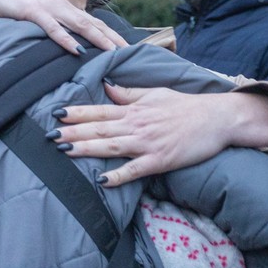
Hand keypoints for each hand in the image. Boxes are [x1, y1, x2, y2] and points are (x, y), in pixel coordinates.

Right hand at [0, 0, 126, 53]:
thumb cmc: (10, 5)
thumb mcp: (35, 17)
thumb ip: (50, 27)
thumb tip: (64, 44)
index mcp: (62, 7)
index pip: (92, 23)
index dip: (110, 35)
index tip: (126, 49)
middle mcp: (60, 5)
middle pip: (92, 24)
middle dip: (112, 39)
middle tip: (130, 54)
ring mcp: (47, 7)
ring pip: (78, 25)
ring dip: (97, 39)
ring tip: (113, 52)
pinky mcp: (32, 12)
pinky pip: (52, 28)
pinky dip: (65, 39)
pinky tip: (76, 50)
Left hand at [51, 84, 267, 186]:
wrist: (218, 118)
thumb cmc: (186, 106)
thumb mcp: (155, 93)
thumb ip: (129, 94)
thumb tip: (106, 87)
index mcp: (134, 110)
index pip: (99, 110)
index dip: (77, 113)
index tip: (56, 114)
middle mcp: (137, 125)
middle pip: (99, 128)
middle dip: (73, 132)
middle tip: (49, 137)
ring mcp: (148, 143)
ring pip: (111, 146)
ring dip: (87, 149)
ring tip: (65, 152)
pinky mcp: (160, 160)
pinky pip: (135, 170)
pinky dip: (118, 175)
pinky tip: (101, 180)